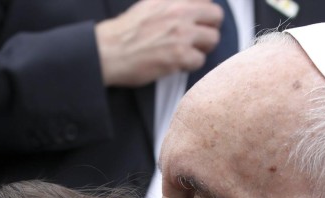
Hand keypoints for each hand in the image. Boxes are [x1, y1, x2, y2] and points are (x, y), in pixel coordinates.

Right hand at [96, 0, 223, 86]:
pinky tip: (176, 64)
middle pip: (216, 15)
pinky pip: (200, 60)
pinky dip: (190, 65)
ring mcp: (182, 33)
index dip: (204, 11)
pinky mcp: (180, 54)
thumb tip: (186, 9)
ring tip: (186, 53)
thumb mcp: (148, 6)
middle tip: (198, 39)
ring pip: (213, 39)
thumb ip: (169, 5)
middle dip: (209, 28)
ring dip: (202, 48)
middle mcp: (179, 11)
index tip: (198, 20)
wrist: (108, 51)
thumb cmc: (123, 33)